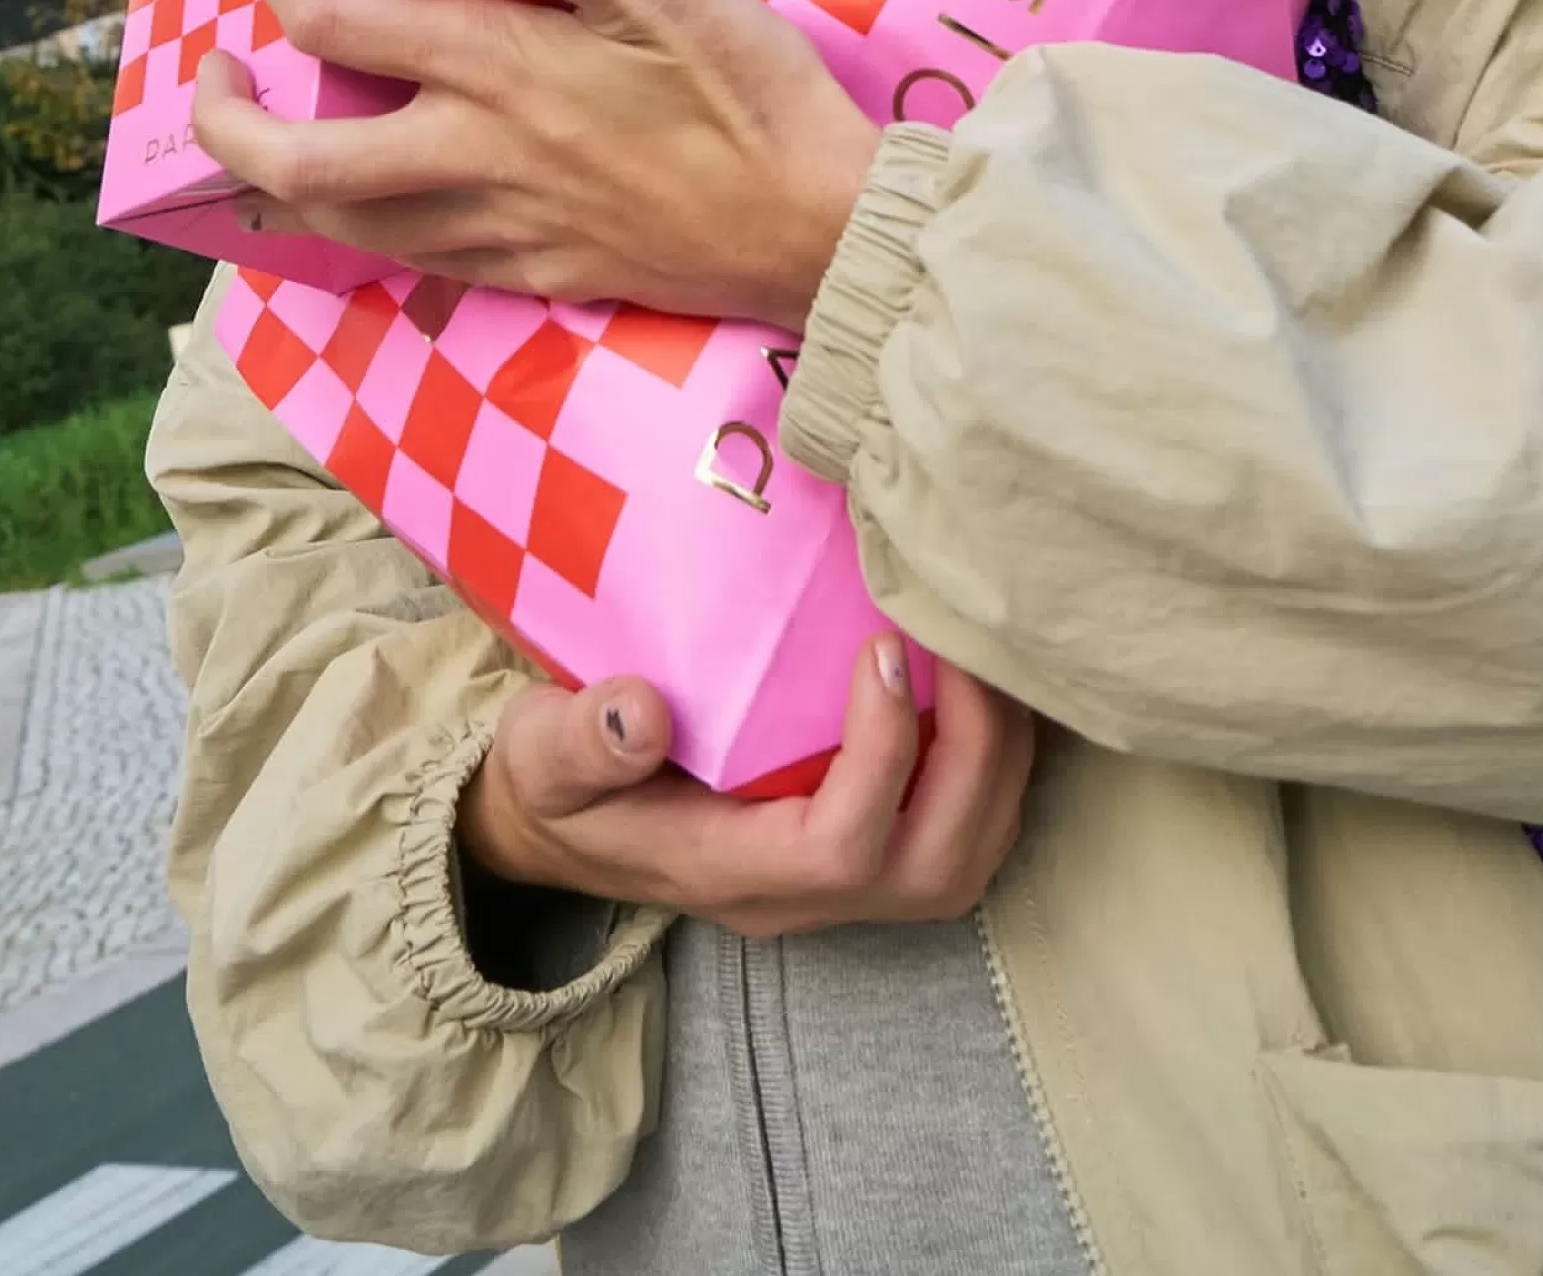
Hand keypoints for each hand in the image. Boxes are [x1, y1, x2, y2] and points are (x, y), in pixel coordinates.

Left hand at [190, 0, 881, 329]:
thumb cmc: (751, 91)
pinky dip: (366, 230)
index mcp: (496, 74)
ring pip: (343, 228)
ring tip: (278, 135)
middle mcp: (474, 162)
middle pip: (294, 166)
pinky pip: (416, 264)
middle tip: (218, 76)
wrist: (821, 230)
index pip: (330, 26)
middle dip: (226, 122)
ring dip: (282, 185)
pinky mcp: (539, 276)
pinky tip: (383, 201)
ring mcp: (501, 232)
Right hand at [458, 641, 1034, 937]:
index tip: (881, 646)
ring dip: (1001, 762)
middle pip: (935, 866)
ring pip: (964, 860)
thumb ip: (581, 739)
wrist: (563, 826)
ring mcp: (837, 888)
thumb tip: (640, 713)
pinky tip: (982, 687)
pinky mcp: (860, 856)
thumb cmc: (557, 782)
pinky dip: (994, 768)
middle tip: (971, 644)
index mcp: (730, 871)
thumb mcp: (541, 755)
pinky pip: (961, 835)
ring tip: (990, 658)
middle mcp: (800, 898)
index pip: (840, 848)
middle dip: (979, 754)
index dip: (884, 753)